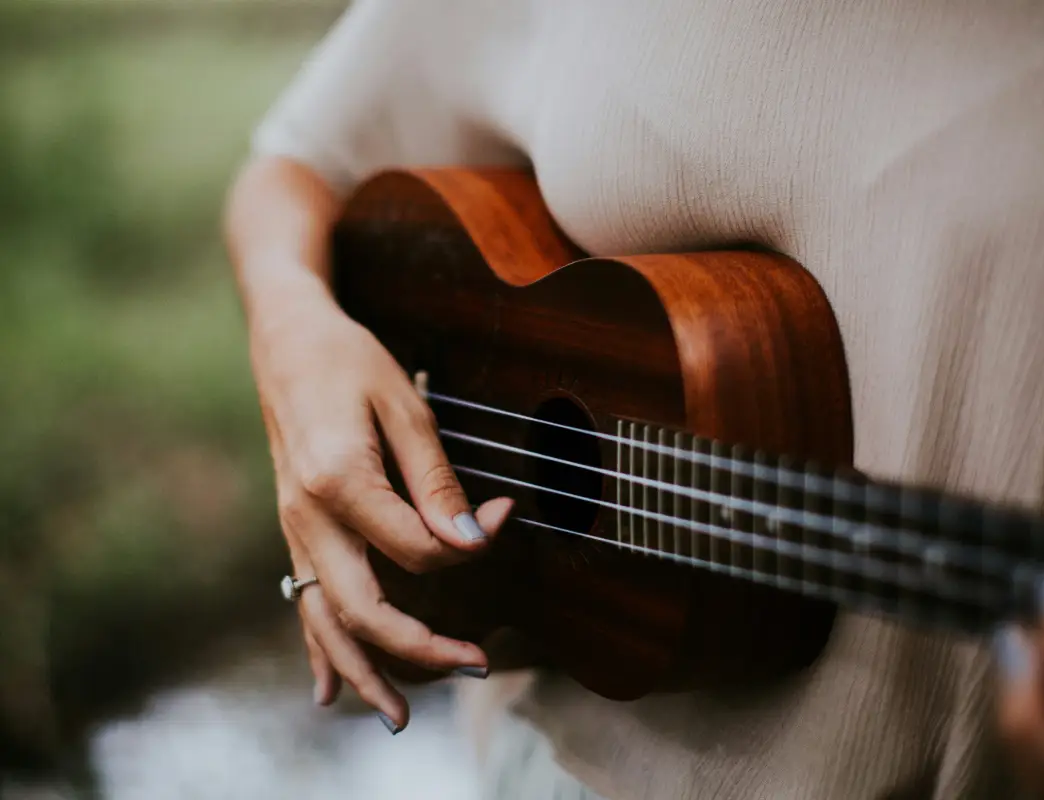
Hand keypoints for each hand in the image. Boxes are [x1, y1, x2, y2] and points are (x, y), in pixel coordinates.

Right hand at [251, 280, 511, 728]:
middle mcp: (308, 517)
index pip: (414, 547)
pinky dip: (319, 651)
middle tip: (478, 665)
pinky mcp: (295, 530)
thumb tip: (472, 541)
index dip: (468, 543)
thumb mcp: (406, 406)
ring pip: (324, 621)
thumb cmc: (351, 362)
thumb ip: (436, 481)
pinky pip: (302, 603)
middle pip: (363, 608)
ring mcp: (295, 529)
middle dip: (421, 649)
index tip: (502, 516)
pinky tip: (330, 691)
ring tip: (401, 717)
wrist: (287, 340)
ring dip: (364, 672)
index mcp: (339, 481)